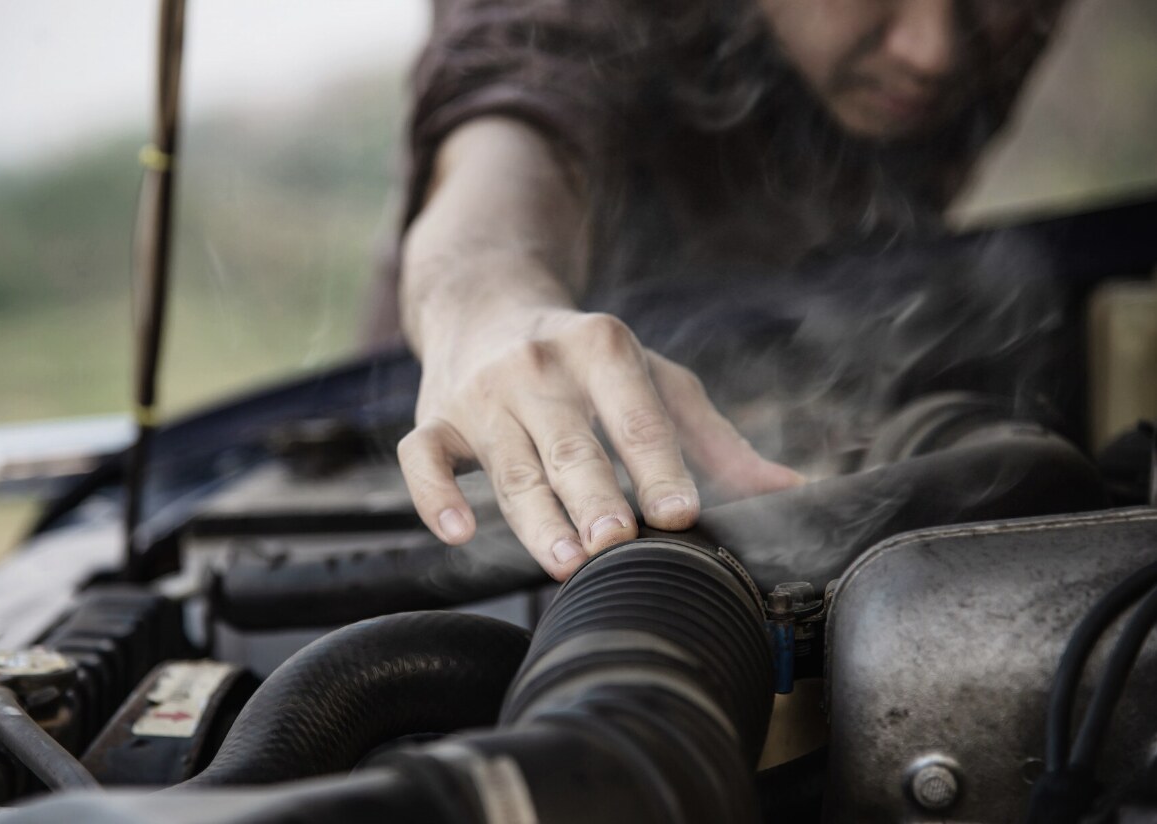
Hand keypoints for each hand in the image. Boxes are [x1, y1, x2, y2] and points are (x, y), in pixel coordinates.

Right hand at [398, 307, 803, 579]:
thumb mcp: (654, 379)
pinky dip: (434, 495)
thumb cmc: (586, 360)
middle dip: (593, 495)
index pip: (635, 413)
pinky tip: (458, 532)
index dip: (658, 464)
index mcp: (601, 347)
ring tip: (564, 562)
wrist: (485, 305)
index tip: (681, 514)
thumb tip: (791, 492)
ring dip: (535, 516)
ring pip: (508, 463)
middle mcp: (537, 365)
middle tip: (616, 543)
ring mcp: (481, 393)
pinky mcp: (434, 418)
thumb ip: (714, 440)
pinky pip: (421, 458)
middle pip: (569, 443)